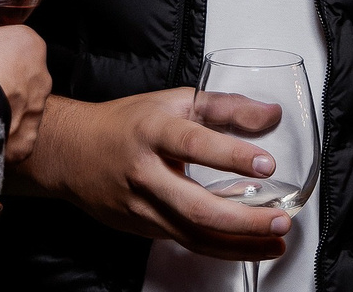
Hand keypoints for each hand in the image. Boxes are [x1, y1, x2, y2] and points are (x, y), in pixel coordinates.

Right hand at [13, 90, 290, 260]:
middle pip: (195, 206)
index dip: (231, 155)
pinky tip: (251, 248)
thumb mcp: (174, 103)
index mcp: (152, 132)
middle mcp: (145, 173)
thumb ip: (225, 107)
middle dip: (243, 220)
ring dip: (240, 244)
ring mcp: (142, 208)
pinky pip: (187, 242)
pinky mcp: (143, 229)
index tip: (266, 164)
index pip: (194, 144)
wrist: (71, 153)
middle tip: (281, 219)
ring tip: (277, 241)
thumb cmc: (126, 124)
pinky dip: (222, 249)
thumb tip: (271, 115)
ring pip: (193, 234)